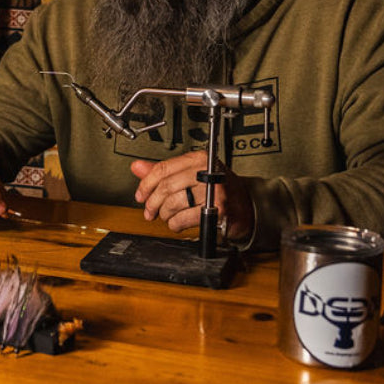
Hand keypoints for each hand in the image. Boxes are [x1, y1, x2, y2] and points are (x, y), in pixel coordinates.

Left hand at [132, 151, 253, 240]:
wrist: (246, 206)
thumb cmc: (217, 190)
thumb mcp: (190, 175)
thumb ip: (164, 172)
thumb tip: (137, 167)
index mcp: (198, 159)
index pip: (163, 169)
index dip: (146, 184)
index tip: (140, 195)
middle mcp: (206, 171)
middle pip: (166, 187)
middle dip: (152, 202)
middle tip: (149, 211)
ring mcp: (213, 190)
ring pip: (173, 203)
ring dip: (164, 214)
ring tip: (167, 216)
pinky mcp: (217, 208)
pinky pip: (183, 218)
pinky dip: (175, 224)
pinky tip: (177, 222)